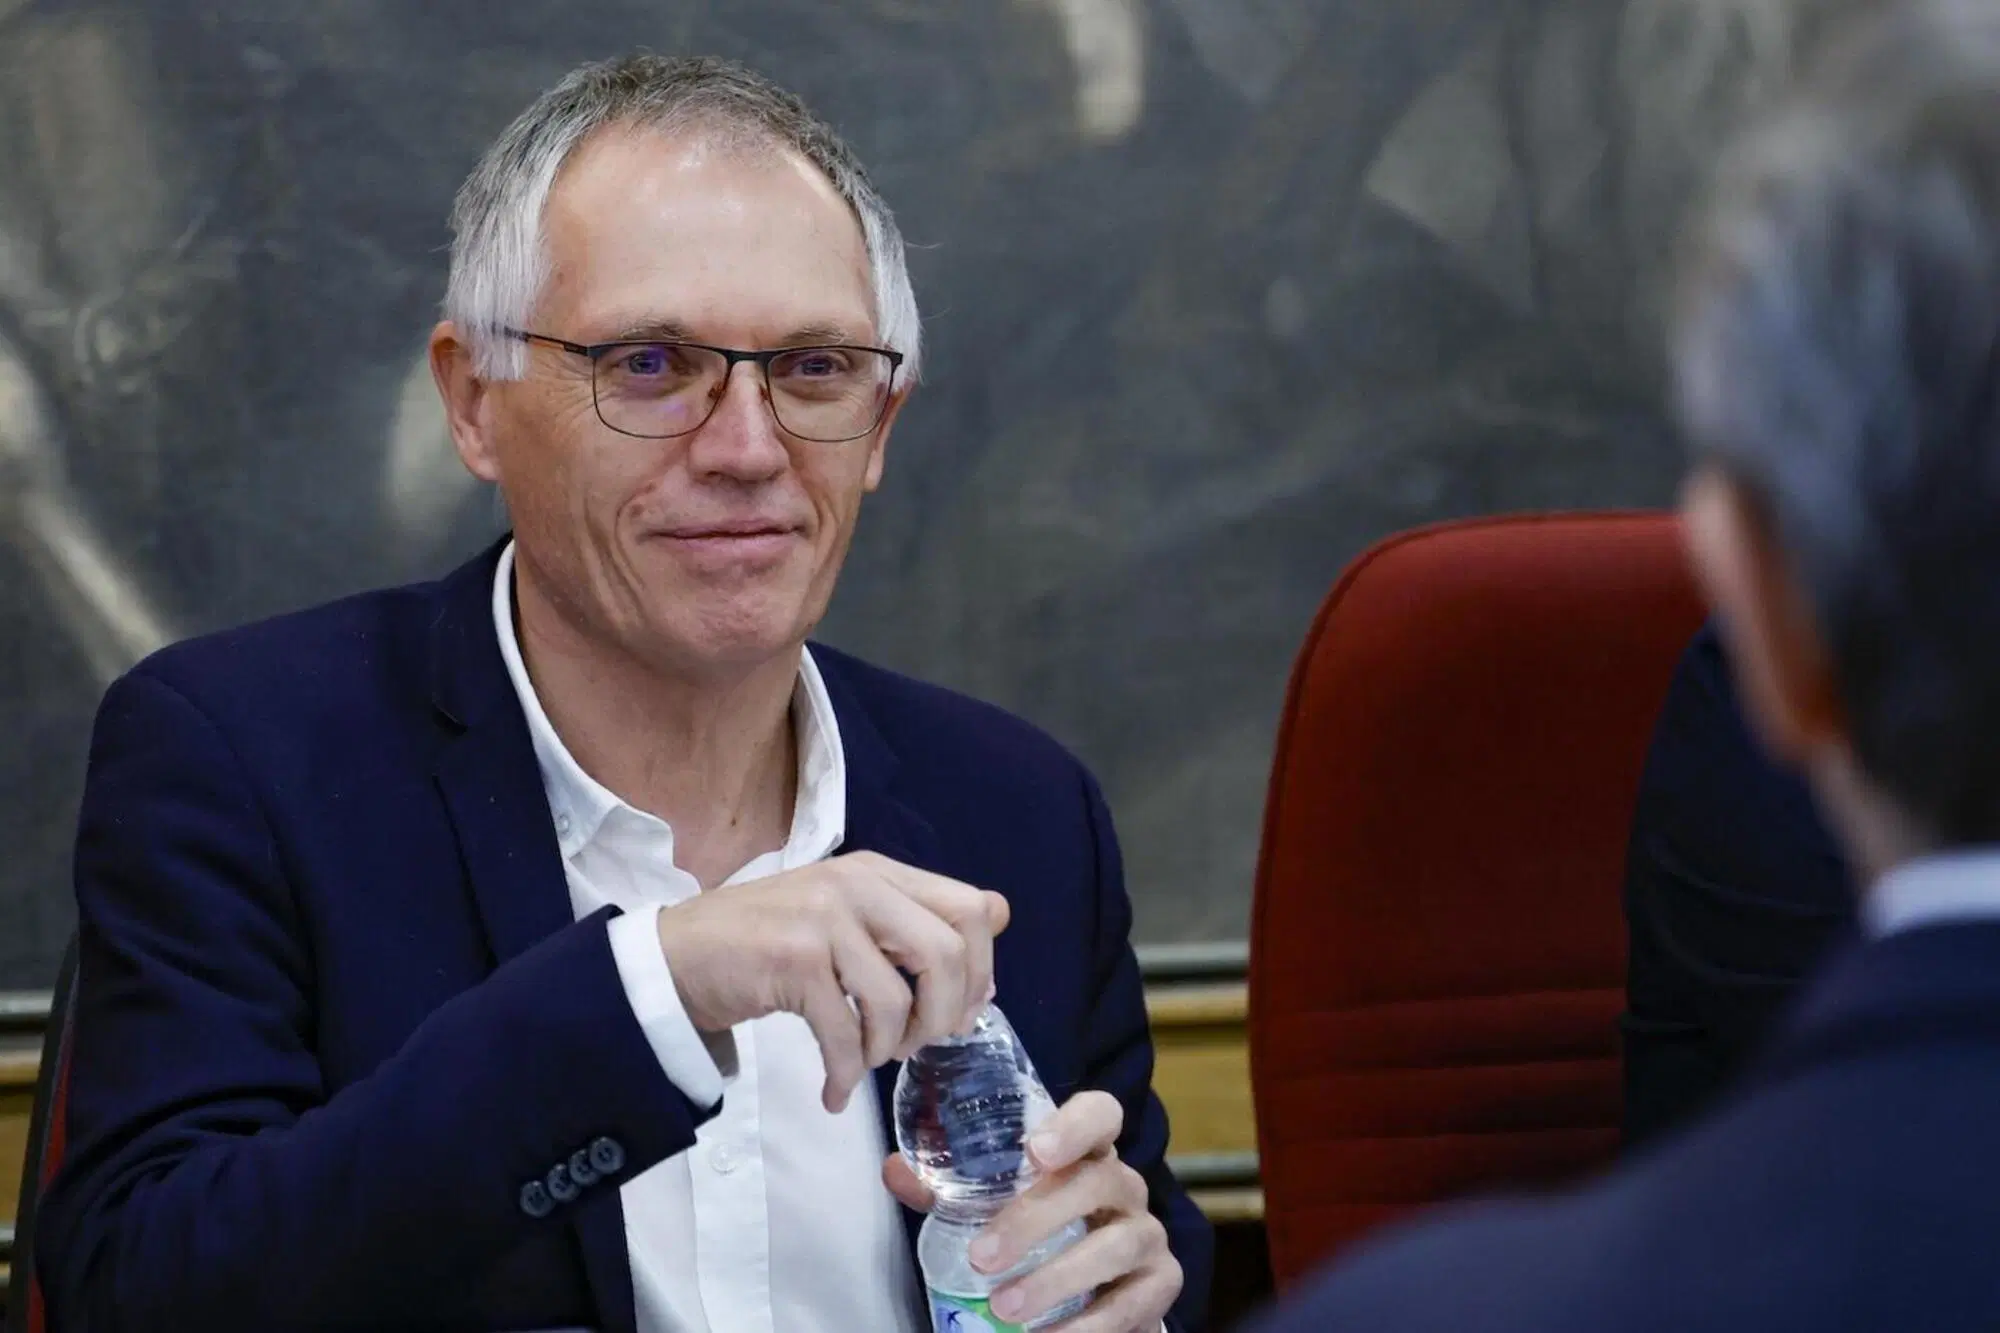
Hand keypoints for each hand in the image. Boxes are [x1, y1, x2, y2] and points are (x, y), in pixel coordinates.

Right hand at [656, 850, 1008, 1111]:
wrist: (679, 956)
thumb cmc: (769, 942)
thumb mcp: (849, 912)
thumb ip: (915, 915)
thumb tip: (999, 915)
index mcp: (879, 871)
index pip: (971, 908)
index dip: (980, 969)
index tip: (960, 1010)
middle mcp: (857, 885)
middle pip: (947, 954)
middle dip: (943, 1015)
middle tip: (915, 1042)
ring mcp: (823, 919)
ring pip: (896, 1001)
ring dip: (886, 1048)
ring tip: (863, 1059)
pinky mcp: (792, 961)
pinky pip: (844, 1033)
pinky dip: (843, 1073)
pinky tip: (832, 1089)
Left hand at [882, 1091, 1180, 1331]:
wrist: (1106, 1286)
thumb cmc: (1046, 1231)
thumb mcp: (1000, 1202)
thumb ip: (950, 1187)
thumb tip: (896, 1171)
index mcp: (1089, 1153)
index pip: (1100, 1114)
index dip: (1075, 1125)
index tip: (1036, 1150)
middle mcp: (1126, 1186)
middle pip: (1096, 1182)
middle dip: (1036, 1219)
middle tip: (982, 1256)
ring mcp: (1147, 1235)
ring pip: (1116, 1246)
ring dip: (1056, 1279)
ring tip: (1004, 1307)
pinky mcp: (1160, 1285)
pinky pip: (1129, 1305)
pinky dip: (1085, 1329)